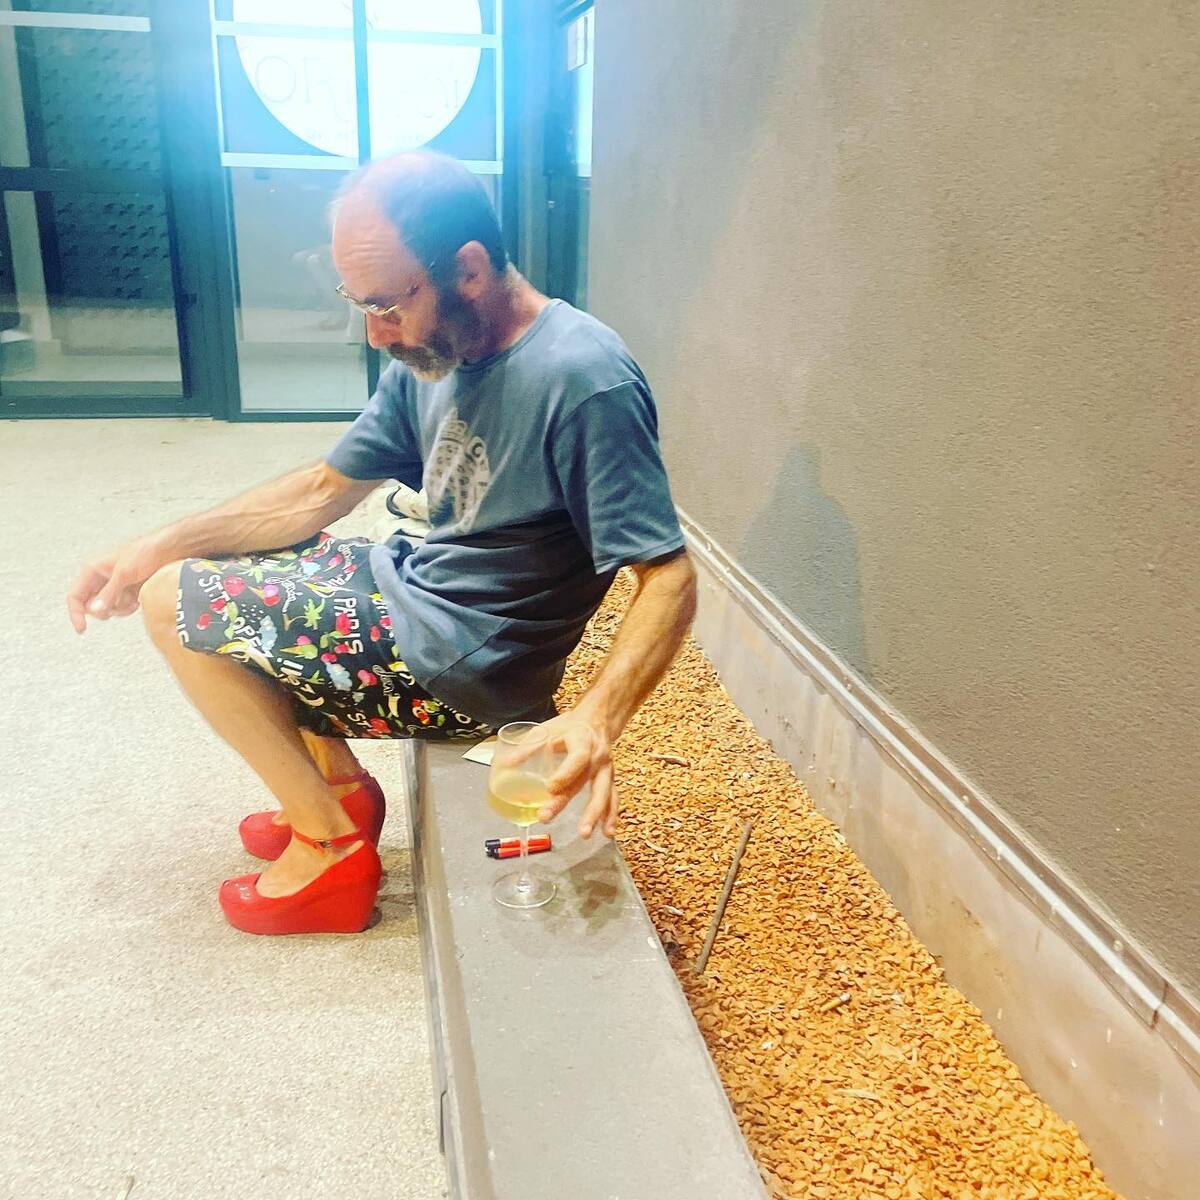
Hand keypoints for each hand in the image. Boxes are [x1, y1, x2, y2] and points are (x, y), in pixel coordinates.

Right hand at [67, 534, 170, 632]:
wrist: (169, 550)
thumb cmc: (145, 551)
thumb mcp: (124, 573)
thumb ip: (109, 592)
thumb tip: (95, 610)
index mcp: (93, 570)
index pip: (75, 596)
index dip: (76, 613)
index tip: (82, 628)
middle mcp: (102, 579)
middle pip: (91, 606)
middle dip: (104, 609)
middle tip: (115, 606)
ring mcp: (115, 586)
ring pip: (108, 609)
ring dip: (120, 609)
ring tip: (131, 600)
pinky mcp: (128, 592)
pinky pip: (122, 608)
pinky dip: (129, 608)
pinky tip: (138, 600)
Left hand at [533, 709, 618, 838]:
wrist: (598, 720)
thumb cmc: (571, 726)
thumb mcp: (548, 729)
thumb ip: (528, 747)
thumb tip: (505, 764)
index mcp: (583, 741)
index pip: (577, 758)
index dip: (565, 774)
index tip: (550, 788)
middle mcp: (598, 757)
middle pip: (587, 782)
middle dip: (568, 801)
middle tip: (548, 817)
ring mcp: (606, 770)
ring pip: (604, 794)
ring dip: (595, 815)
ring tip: (584, 834)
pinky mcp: (610, 779)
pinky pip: (613, 799)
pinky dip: (610, 817)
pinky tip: (607, 833)